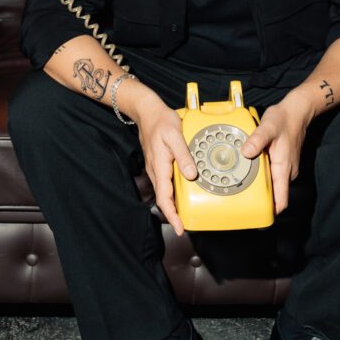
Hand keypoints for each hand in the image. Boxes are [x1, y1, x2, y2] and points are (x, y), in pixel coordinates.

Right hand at [125, 87, 196, 237]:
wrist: (147, 112)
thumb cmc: (161, 122)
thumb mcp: (175, 135)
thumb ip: (183, 155)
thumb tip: (191, 174)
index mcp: (159, 166)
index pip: (164, 198)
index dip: (172, 215)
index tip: (179, 228)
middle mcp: (155, 171)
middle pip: (163, 199)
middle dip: (173, 215)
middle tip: (184, 225)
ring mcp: (155, 168)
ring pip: (163, 192)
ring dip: (172, 205)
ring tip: (184, 214)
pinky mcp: (158, 165)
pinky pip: (164, 184)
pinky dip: (171, 193)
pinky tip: (180, 193)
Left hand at [243, 88, 314, 212]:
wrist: (297, 111)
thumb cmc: (284, 119)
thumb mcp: (268, 127)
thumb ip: (256, 140)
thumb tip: (245, 153)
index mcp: (283, 169)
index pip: (281, 200)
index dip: (270, 212)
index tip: (256, 217)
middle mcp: (286, 172)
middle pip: (274, 195)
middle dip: (259, 199)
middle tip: (238, 197)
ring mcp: (285, 168)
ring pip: (272, 185)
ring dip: (259, 186)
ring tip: (240, 182)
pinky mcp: (282, 163)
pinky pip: (272, 176)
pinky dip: (262, 176)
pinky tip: (250, 168)